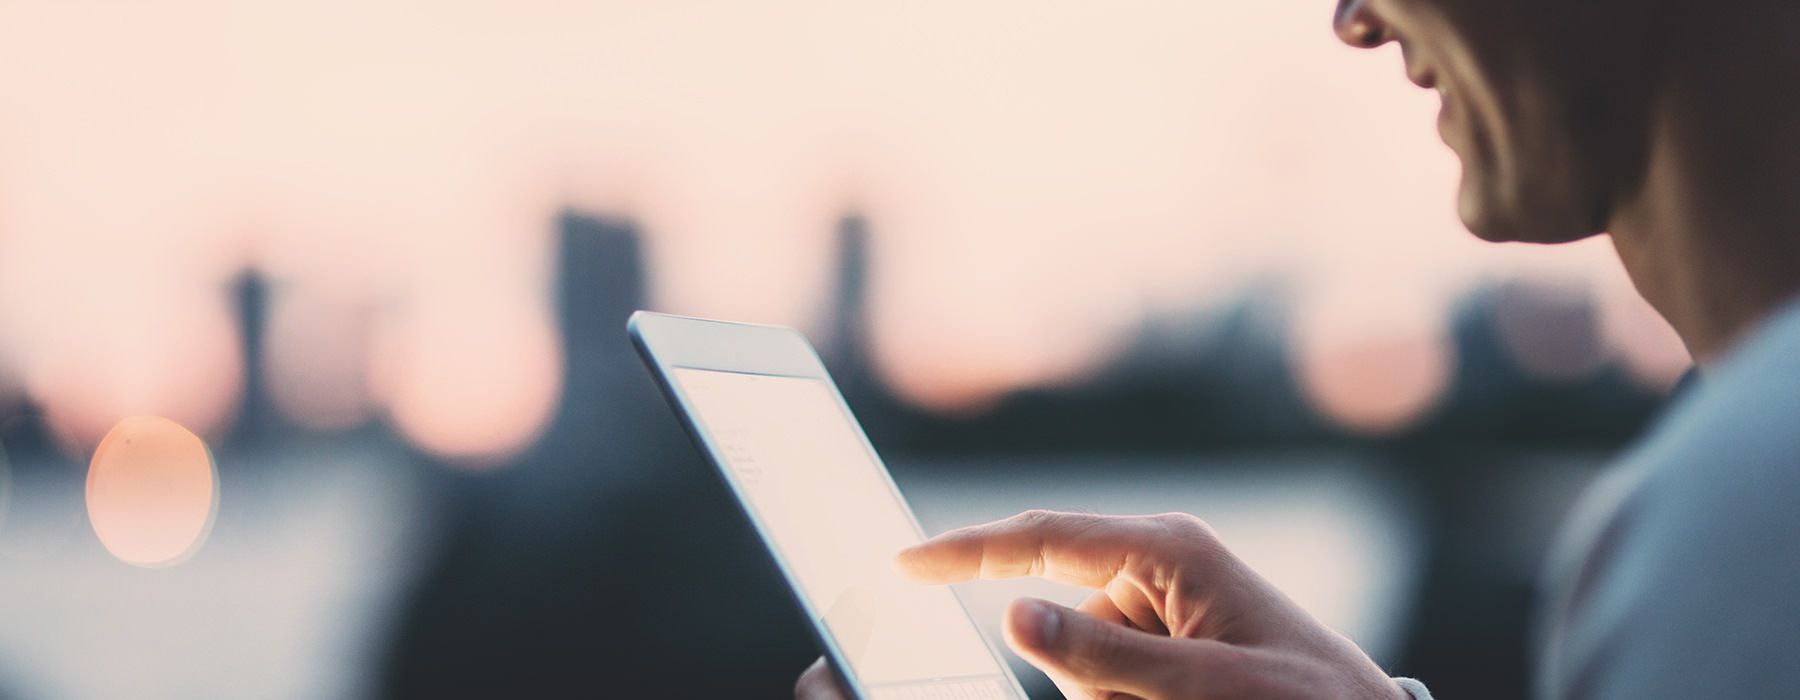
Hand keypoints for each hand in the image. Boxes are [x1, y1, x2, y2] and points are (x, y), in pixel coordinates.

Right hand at [795, 510, 1406, 699]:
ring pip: (1077, 654)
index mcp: (1169, 549)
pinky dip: (1127, 698)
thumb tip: (1014, 614)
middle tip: (1149, 698)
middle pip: (1059, 608)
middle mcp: (1156, 563)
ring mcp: (1158, 600)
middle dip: (1091, 673)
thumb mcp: (1207, 685)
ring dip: (1115, 695)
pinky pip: (1106, 674)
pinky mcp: (1161, 636)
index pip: (1044, 537)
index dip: (967, 550)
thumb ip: (1106, 655)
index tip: (904, 564)